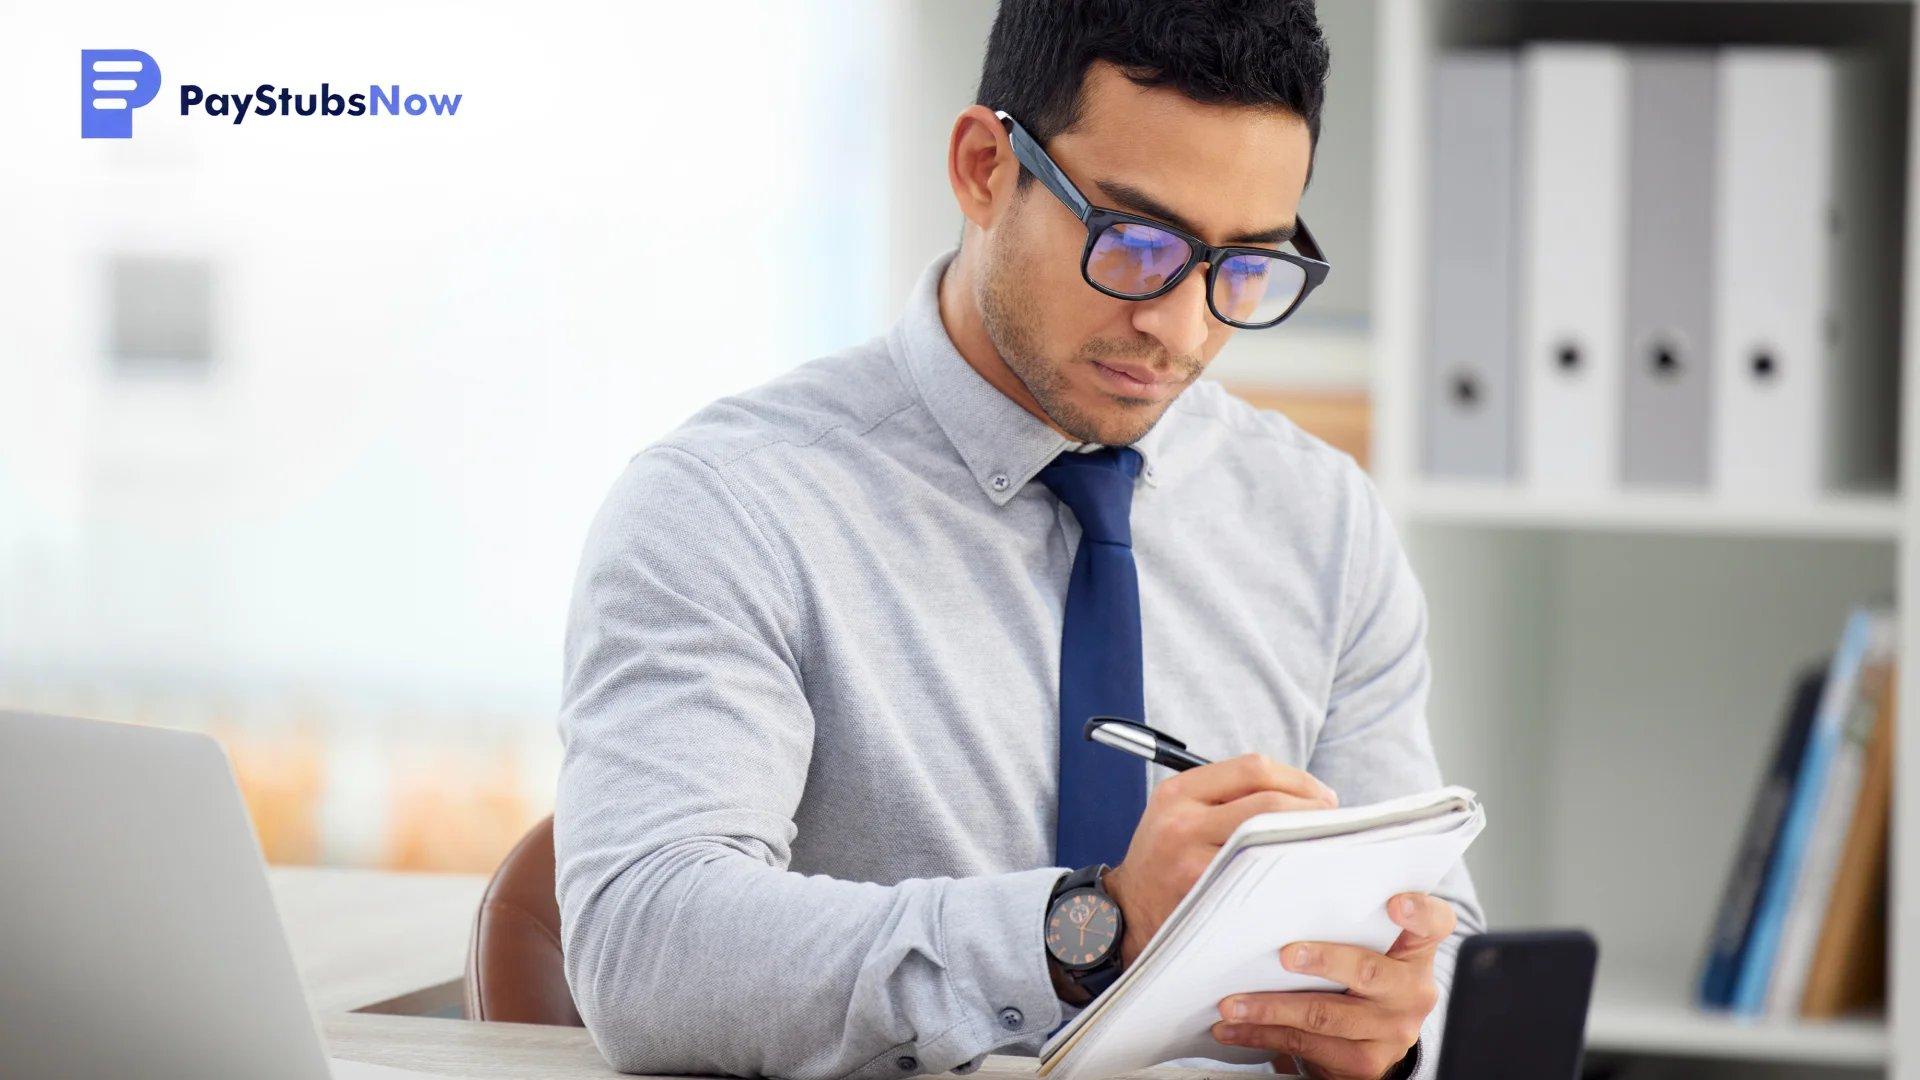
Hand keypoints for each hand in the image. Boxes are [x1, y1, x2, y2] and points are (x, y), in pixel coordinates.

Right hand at [1102, 755, 1337, 969]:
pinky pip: (1263, 880)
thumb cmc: (1166, 860)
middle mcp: (1182, 823)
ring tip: (1323, 847)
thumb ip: (1227, 796)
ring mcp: (1192, 863)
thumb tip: (1304, 793)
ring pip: (1270, 840)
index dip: (1298, 778)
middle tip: (1332, 822)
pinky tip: (1303, 877)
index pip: (1252, 768)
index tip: (1321, 795)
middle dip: (1312, 808)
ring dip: (1307, 840)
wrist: (1126, 914)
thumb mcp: (1177, 812)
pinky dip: (1290, 873)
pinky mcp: (1205, 898)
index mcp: (1178, 792)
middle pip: (1267, 802)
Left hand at [1209, 892, 1455, 1079]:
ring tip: (1233, 1003)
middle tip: (1285, 955)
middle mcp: (1412, 991)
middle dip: (1323, 961)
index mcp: (1415, 951)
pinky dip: (1263, 1035)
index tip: (1395, 903)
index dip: (1419, 911)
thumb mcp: (1367, 948)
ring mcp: (1391, 1030)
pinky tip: (1236, 1028)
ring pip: (1326, 1015)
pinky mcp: (1365, 1062)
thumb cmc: (1358, 977)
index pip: (1434, 923)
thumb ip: (1347, 922)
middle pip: (1369, 971)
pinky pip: (1307, 1045)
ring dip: (1271, 1008)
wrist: (1370, 1040)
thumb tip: (1283, 895)